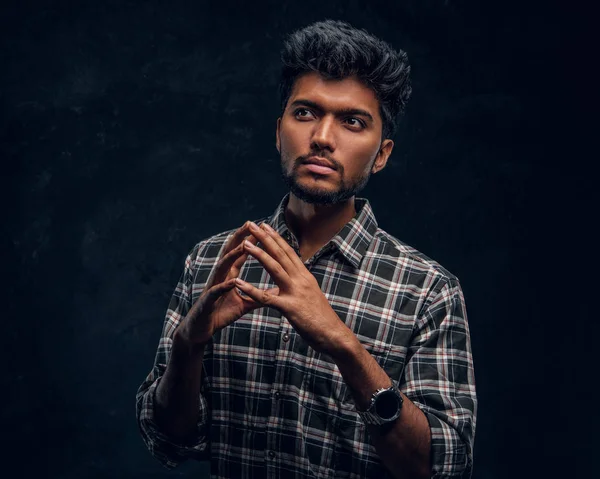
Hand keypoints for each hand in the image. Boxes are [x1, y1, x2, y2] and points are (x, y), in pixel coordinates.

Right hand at [176, 221, 278, 345]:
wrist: (201, 329)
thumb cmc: (221, 314)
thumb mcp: (244, 304)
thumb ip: (258, 296)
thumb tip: (276, 292)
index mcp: (229, 276)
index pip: (240, 254)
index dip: (250, 241)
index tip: (261, 227)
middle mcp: (220, 277)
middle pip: (230, 253)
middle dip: (239, 238)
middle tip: (250, 223)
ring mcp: (213, 287)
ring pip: (222, 268)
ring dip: (232, 256)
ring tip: (243, 246)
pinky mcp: (208, 301)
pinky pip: (216, 291)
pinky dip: (224, 286)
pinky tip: (232, 281)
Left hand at [234, 222, 350, 355]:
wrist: (334, 335)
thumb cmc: (322, 318)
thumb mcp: (310, 296)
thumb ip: (299, 285)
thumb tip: (293, 277)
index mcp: (305, 276)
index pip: (289, 252)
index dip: (276, 238)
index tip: (265, 226)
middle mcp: (301, 280)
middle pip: (280, 254)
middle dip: (265, 238)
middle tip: (251, 224)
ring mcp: (296, 293)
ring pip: (274, 269)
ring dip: (259, 254)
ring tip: (244, 244)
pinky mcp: (290, 308)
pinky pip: (266, 298)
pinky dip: (251, 289)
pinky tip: (238, 283)